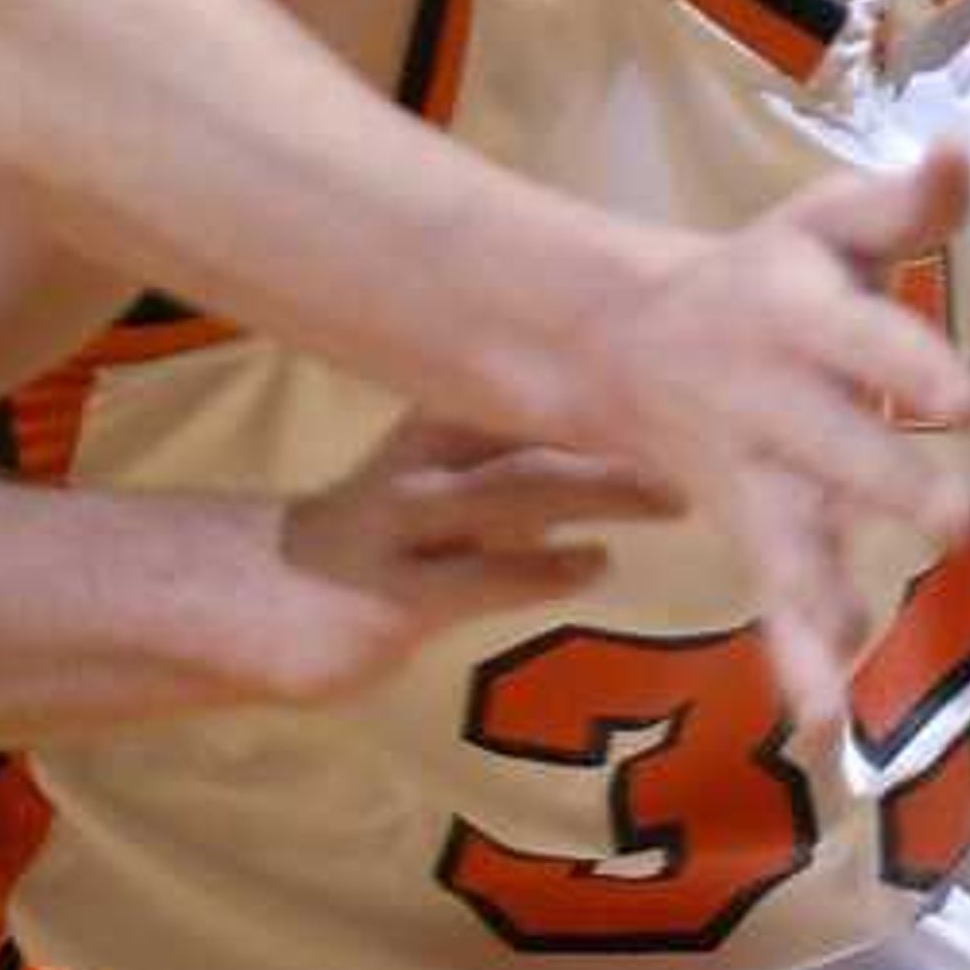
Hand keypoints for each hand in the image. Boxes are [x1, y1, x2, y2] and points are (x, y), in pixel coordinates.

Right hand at [242, 416, 668, 706]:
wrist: (260, 603)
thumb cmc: (386, 544)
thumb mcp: (453, 484)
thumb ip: (532, 462)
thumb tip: (637, 448)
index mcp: (439, 426)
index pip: (533, 388)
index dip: (615, 374)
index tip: (696, 367)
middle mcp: (423, 462)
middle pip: (533, 427)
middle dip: (621, 424)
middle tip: (709, 427)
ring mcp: (403, 527)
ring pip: (510, 492)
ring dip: (598, 488)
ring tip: (672, 494)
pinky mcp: (393, 597)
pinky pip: (477, 575)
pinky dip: (542, 567)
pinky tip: (593, 563)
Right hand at [573, 146, 969, 730]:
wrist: (618, 342)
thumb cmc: (759, 278)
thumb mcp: (822, 222)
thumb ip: (906, 201)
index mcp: (796, 316)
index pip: (858, 337)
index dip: (905, 361)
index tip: (962, 392)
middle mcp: (772, 404)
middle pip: (829, 447)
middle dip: (882, 483)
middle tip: (944, 523)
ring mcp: (755, 482)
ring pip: (784, 549)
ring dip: (816, 612)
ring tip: (846, 676)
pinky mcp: (751, 537)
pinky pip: (775, 606)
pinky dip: (798, 668)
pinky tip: (827, 729)